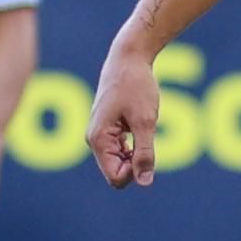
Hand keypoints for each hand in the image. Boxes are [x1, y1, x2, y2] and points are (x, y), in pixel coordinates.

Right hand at [87, 39, 160, 187]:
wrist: (128, 57)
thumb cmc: (136, 86)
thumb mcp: (145, 121)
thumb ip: (144, 153)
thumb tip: (144, 183)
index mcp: (98, 140)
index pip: (115, 178)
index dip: (135, 173)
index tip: (147, 152)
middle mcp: (94, 140)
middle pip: (116, 172)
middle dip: (135, 164)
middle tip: (147, 137)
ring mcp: (99, 134)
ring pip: (119, 162)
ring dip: (136, 153)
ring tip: (142, 128)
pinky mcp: (107, 128)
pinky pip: (120, 150)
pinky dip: (134, 145)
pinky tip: (140, 127)